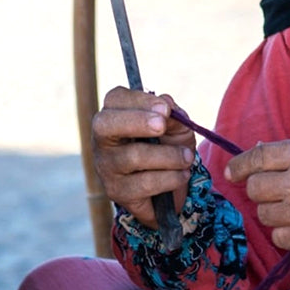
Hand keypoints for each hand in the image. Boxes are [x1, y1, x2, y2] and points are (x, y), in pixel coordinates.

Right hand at [92, 87, 195, 229]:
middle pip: (105, 124)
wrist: (169, 185)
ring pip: (133, 156)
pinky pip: (144, 183)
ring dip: (169, 156)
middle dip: (137, 122)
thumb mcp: (176, 126)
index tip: (165, 108)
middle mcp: (102, 139)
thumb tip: (166, 103)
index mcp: (115, 114)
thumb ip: (173, 113)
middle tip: (162, 125)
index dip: (140, 100)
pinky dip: (170, 178)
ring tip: (187, 157)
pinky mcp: (116, 191)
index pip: (116, 99)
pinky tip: (182, 174)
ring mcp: (106, 166)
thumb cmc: (167, 144)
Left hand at [224, 137, 289, 251]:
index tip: (232, 171)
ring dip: (272, 209)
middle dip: (260, 188)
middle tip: (274, 188)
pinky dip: (285, 232)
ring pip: (265, 214)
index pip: (256, 158)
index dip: (239, 165)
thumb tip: (264, 156)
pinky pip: (281, 238)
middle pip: (256, 189)